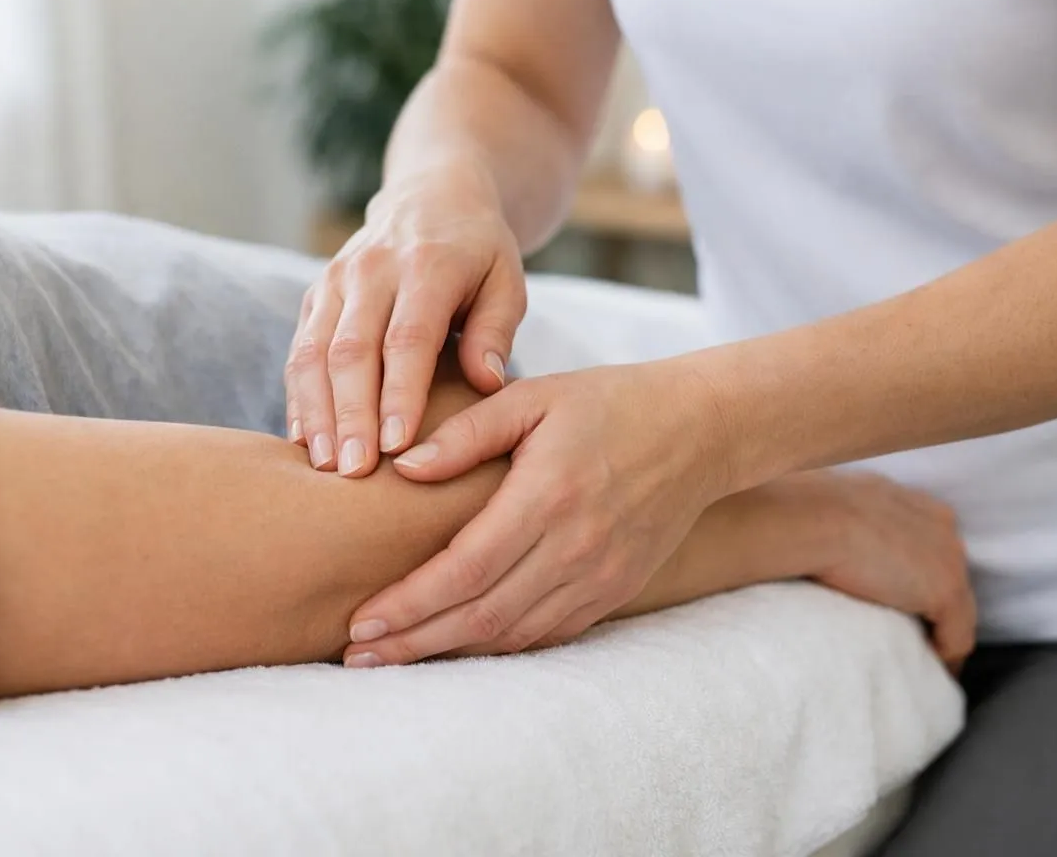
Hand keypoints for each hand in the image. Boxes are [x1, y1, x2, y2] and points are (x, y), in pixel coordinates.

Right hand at [285, 166, 526, 476]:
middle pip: (352, 351)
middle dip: (351, 415)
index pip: (408, 339)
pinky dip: (299, 398)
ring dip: (317, 413)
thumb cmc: (480, 253)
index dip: (399, 394)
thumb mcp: (507, 280)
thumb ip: (497, 330)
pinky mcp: (315, 296)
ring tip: (325, 467)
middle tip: (355, 473)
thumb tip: (487, 383)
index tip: (397, 446)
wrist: (430, 196)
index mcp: (427, 266)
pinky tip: (303, 443)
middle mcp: (373, 270)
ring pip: (314, 352)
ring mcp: (336, 282)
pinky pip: (299, 350)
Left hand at [340, 360, 730, 664]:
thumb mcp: (535, 397)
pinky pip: (548, 634)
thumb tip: (402, 466)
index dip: (410, 603)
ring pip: (513, 635)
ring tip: (393, 658)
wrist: (699, 430)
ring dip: (450, 653)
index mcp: (548, 496)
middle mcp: (576, 547)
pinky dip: (499, 647)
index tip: (361, 621)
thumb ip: (467, 432)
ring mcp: (600, 576)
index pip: (465, 569)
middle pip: (482, 616)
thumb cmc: (607, 402)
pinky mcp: (616, 591)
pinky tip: (457, 646)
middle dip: (414, 642)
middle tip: (357, 656)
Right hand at [782, 471, 976, 668]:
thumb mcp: (844, 507)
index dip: (921, 577)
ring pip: (960, 610)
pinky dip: (945, 658)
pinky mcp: (946, 593)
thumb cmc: (813, 512)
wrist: (815, 517)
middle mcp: (943, 529)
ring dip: (941, 632)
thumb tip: (837, 540)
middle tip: (912, 629)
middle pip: (950, 578)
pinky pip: (957, 638)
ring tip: (920, 656)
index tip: (905, 598)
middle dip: (933, 603)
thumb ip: (859, 522)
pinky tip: (929, 671)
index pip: (935, 550)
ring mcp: (950, 562)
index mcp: (919, 507)